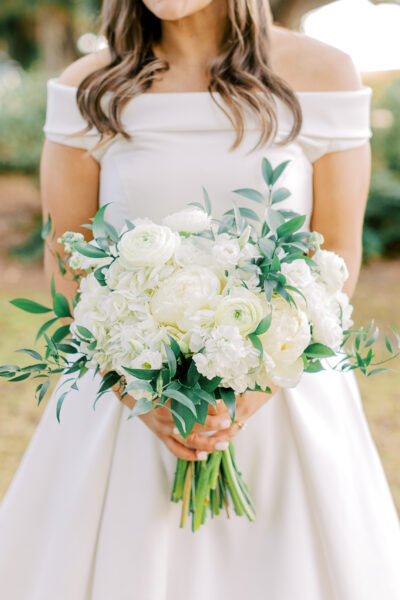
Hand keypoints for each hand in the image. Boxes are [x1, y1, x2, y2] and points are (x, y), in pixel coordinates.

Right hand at [103, 368, 278, 459]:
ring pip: (186, 441)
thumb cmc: (151, 379)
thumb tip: (209, 373)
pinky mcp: (160, 435)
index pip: (192, 406)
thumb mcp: (167, 375)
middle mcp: (165, 416)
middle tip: (228, 423)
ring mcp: (162, 428)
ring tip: (223, 445)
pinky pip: (175, 449)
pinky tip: (203, 457)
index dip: (209, 407)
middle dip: (212, 425)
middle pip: (192, 425)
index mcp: (168, 399)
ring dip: (206, 444)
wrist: (128, 389)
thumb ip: (186, 378)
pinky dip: (189, 455)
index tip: (225, 405)